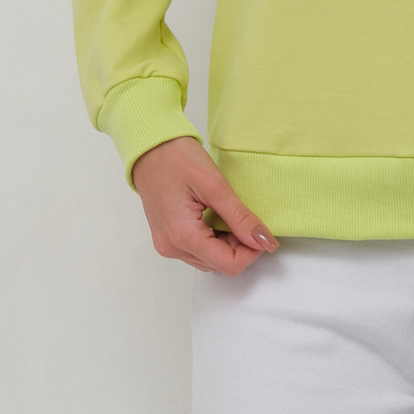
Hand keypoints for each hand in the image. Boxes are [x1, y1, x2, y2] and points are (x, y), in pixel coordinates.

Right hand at [130, 136, 275, 274]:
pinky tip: (216, 219)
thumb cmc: (175, 159)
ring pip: (211, 261)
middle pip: (221, 265)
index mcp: (183, 236)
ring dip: (228, 244)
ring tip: (227, 214)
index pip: (229, 264)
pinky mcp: (168, 240)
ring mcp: (168, 245)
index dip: (252, 250)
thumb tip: (264, 241)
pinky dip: (215, 241)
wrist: (149, 148)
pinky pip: (199, 252)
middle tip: (242, 217)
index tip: (259, 229)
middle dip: (240, 246)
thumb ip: (240, 218)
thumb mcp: (215, 186)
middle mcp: (173, 248)